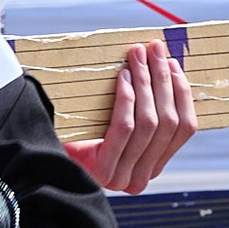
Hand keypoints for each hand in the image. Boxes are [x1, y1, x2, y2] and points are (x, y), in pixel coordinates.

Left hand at [66, 36, 196, 191]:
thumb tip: (165, 70)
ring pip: (149, 121)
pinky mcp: (104, 169)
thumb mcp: (116, 128)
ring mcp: (124, 176)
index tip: (173, 64)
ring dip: (147, 82)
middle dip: (164, 80)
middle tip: (155, 49)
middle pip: (168, 121)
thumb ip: (143, 112)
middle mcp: (142, 178)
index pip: (185, 128)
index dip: (182, 93)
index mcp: (153, 168)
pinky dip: (127, 98)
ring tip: (138, 56)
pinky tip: (123, 76)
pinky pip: (124, 126)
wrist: (43, 158)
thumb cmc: (81, 137)